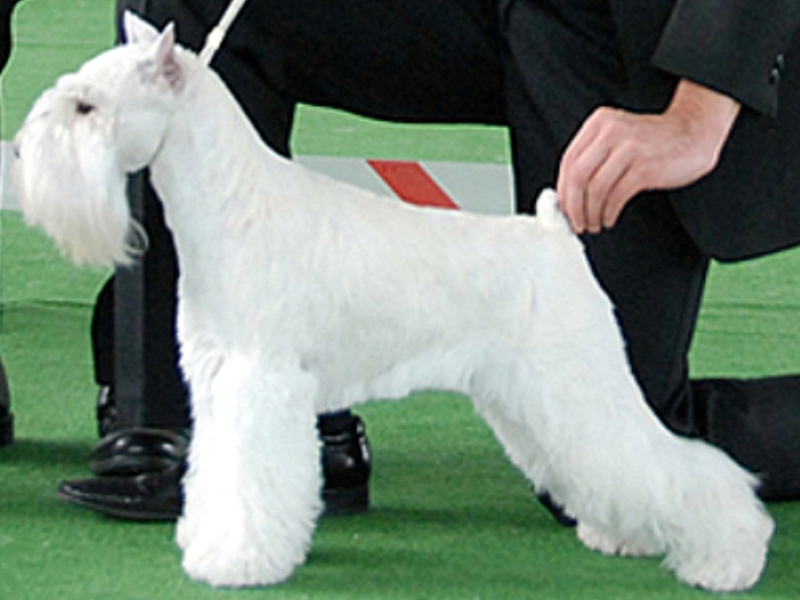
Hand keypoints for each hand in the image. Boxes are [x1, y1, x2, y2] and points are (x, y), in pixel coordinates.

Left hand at [556, 80, 740, 233]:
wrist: (695, 133)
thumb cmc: (653, 142)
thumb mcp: (618, 138)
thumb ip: (593, 157)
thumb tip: (567, 194)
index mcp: (599, 122)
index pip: (568, 160)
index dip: (562, 190)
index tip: (563, 209)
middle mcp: (611, 131)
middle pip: (577, 176)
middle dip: (572, 205)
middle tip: (575, 223)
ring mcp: (629, 148)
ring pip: (594, 188)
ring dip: (590, 213)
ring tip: (594, 224)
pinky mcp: (645, 167)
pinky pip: (615, 196)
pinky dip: (608, 212)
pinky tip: (609, 219)